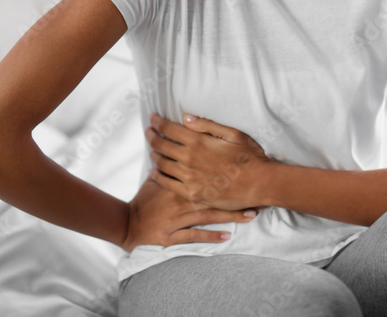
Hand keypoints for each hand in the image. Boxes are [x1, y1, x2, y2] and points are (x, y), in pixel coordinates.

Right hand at [120, 176, 257, 252]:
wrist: (129, 224)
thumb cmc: (144, 201)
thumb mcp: (155, 179)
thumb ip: (169, 165)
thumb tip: (180, 150)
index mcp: (176, 182)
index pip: (203, 173)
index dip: (226, 171)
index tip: (246, 171)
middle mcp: (179, 199)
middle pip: (212, 195)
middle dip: (235, 194)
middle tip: (257, 194)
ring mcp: (177, 218)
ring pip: (208, 216)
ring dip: (230, 215)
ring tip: (250, 214)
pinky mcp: (173, 235)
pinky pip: (195, 235)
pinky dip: (211, 236)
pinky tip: (227, 236)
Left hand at [145, 112, 272, 209]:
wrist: (259, 184)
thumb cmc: (249, 157)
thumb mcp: (233, 134)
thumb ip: (207, 125)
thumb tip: (185, 118)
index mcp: (198, 142)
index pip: (168, 128)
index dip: (157, 121)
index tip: (152, 118)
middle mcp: (190, 159)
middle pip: (161, 145)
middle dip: (151, 135)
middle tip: (148, 131)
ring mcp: (190, 178)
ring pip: (162, 164)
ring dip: (153, 154)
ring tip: (152, 149)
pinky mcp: (192, 193)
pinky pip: (168, 184)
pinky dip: (158, 176)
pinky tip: (154, 171)